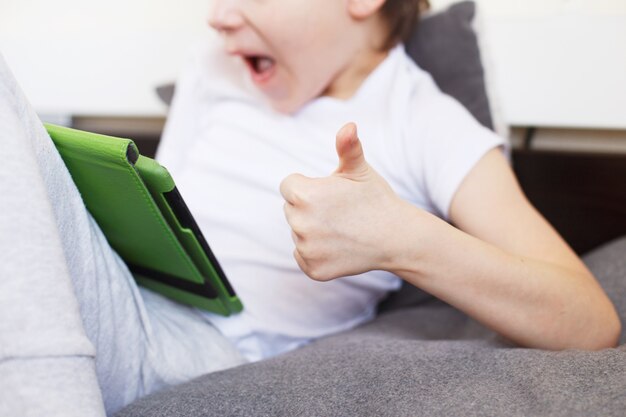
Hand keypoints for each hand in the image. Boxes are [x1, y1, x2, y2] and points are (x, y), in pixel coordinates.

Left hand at [280, 122, 408, 280]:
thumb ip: (347, 147)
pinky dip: (317, 252)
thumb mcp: (359, 170)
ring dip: (313, 230)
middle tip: (339, 211)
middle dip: (309, 208)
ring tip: (342, 228)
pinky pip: (303, 255)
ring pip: (298, 233)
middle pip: (291, 210)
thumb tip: (349, 126)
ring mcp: (307, 250)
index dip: (309, 186)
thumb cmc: (376, 199)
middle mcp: (300, 224)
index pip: (288, 186)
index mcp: (304, 195)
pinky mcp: (313, 270)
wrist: (396, 237)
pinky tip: (339, 246)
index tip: (330, 193)